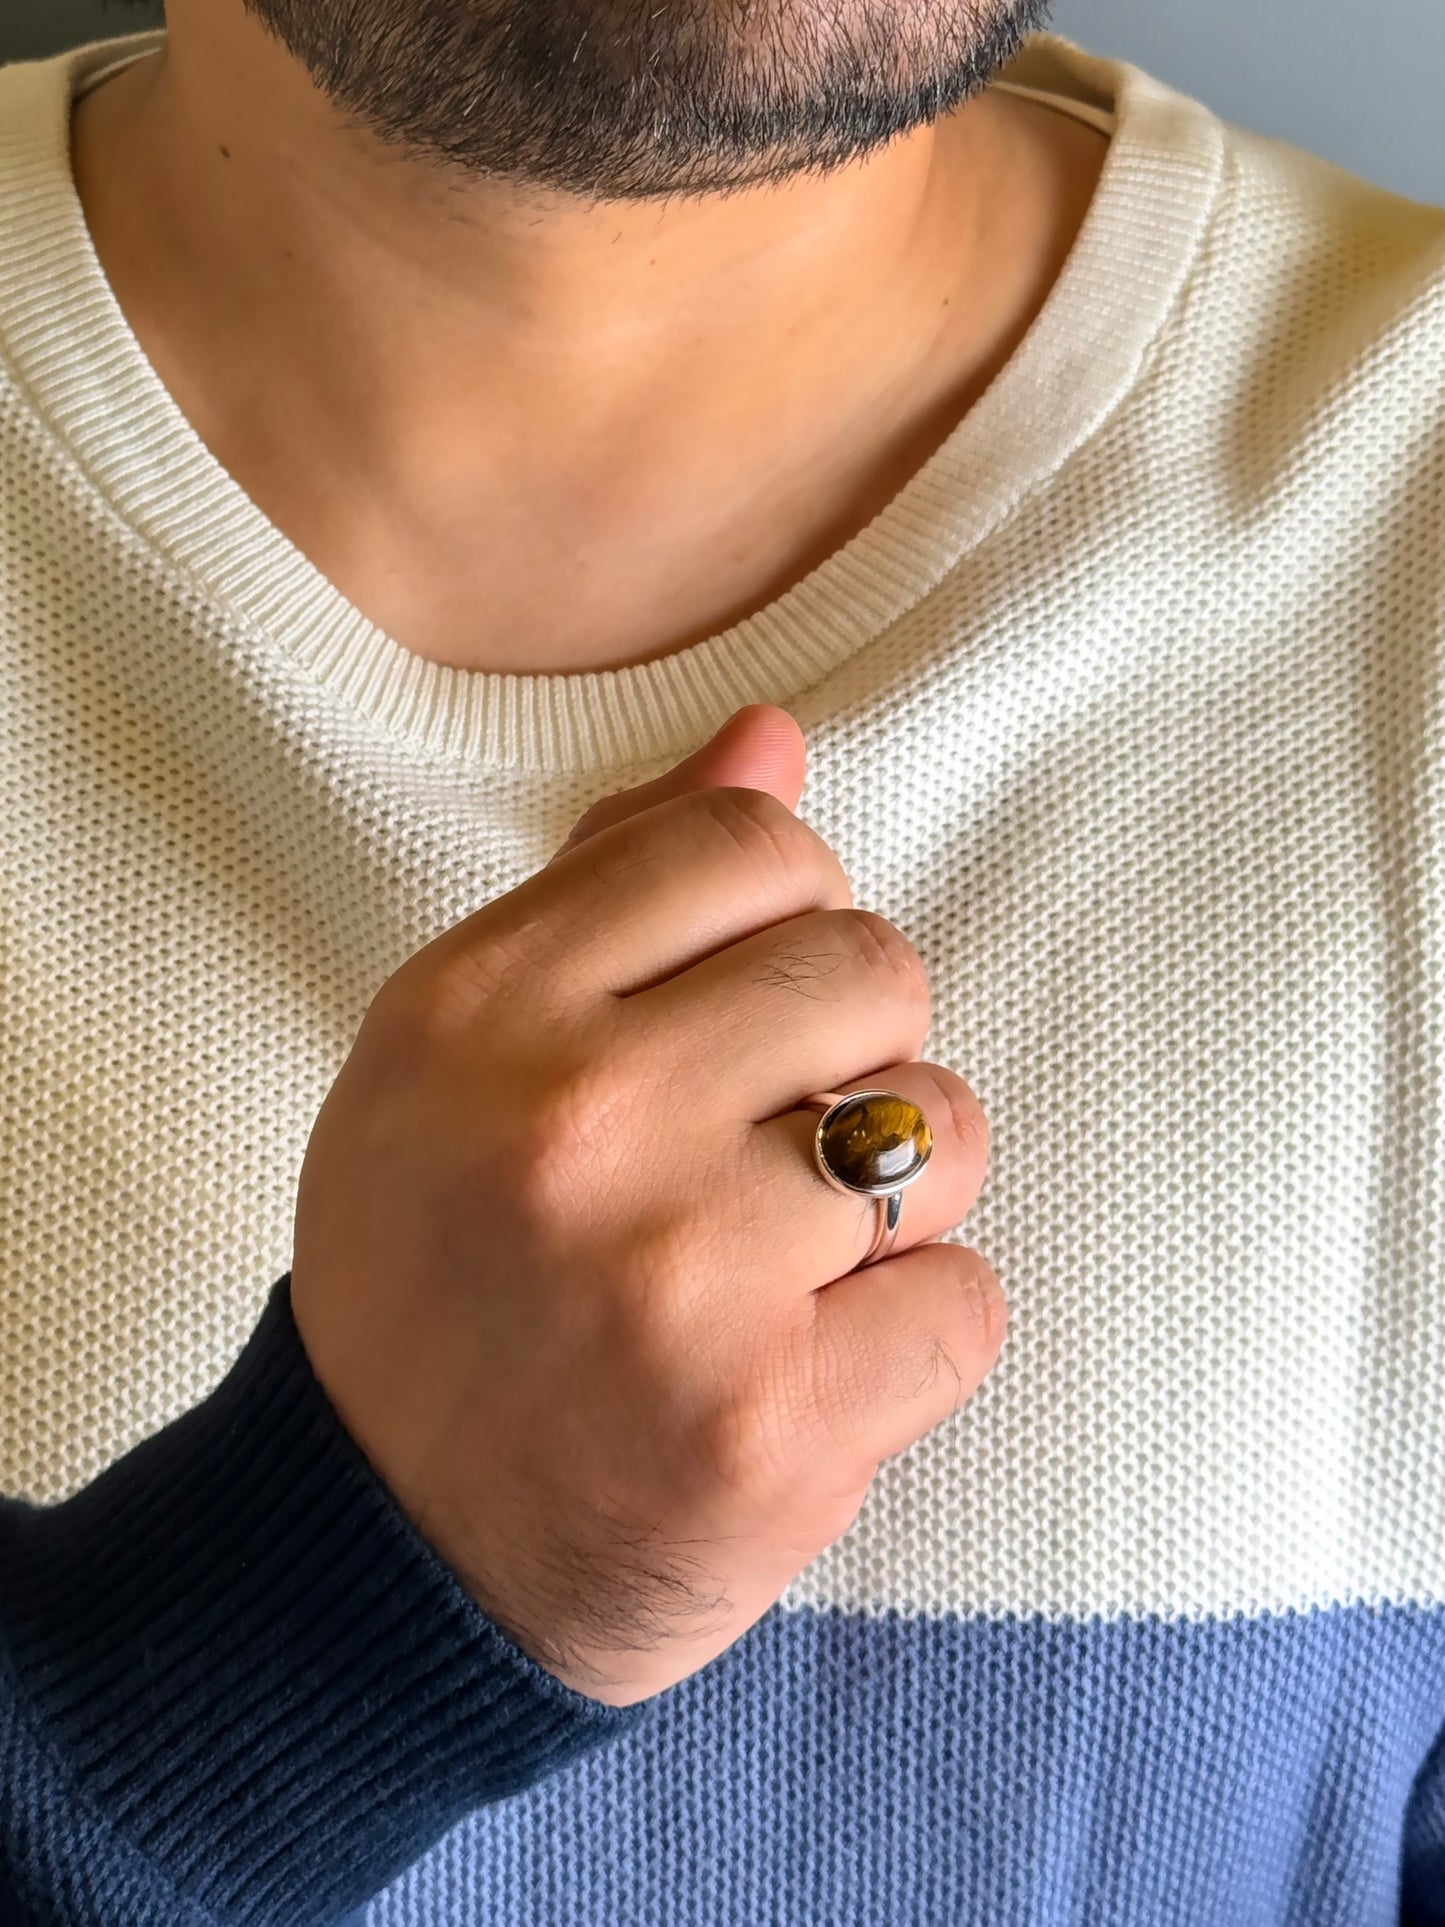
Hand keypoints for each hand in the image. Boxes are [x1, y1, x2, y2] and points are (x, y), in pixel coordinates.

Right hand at [289, 703, 1002, 1706]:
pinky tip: (806, 1364)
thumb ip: (612, 880)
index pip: (752, 842)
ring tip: (786, 1257)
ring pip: (941, 1130)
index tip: (740, 1004)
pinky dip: (911, 1336)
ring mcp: (682, 1276)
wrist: (390, 1553)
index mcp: (483, 1007)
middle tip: (761, 1143)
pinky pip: (968, 1301)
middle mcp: (580, 1122)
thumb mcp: (453, 1051)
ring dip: (892, 1193)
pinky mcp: (776, 1425)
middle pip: (873, 969)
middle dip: (846, 1049)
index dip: (783, 914)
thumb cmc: (435, 1275)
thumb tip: (776, 735)